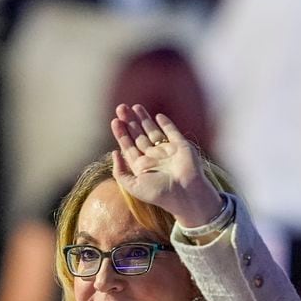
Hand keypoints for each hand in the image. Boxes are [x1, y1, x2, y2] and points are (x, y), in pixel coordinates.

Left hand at [111, 103, 223, 226]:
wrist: (185, 193)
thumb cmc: (160, 193)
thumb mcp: (133, 186)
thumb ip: (120, 172)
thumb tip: (114, 153)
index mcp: (142, 167)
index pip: (129, 147)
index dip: (121, 134)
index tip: (115, 121)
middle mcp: (154, 158)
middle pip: (138, 136)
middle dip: (129, 122)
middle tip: (121, 107)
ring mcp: (167, 151)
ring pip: (153, 131)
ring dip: (144, 119)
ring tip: (134, 106)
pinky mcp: (180, 146)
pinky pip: (172, 132)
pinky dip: (166, 123)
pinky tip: (158, 115)